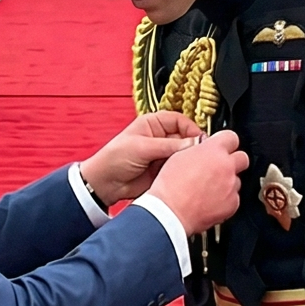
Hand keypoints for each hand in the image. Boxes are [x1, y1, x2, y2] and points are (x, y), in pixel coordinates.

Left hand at [80, 111, 204, 203]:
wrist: (105, 184)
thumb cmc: (113, 159)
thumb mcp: (142, 147)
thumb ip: (169, 145)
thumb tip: (194, 142)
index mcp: (153, 123)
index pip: (180, 121)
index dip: (191, 129)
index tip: (200, 140)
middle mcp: (160, 137)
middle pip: (185, 138)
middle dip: (191, 146)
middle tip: (198, 155)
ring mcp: (162, 154)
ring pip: (184, 155)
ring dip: (187, 160)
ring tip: (188, 166)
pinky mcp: (164, 170)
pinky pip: (179, 169)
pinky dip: (183, 171)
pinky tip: (183, 175)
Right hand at [145, 131, 247, 234]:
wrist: (170, 212)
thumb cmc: (170, 187)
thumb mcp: (179, 156)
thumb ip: (198, 149)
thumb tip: (203, 148)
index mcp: (213, 150)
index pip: (231, 137)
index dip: (226, 142)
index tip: (223, 146)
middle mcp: (226, 166)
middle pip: (242, 157)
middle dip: (233, 161)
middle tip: (220, 167)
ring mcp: (231, 185)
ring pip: (237, 179)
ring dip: (228, 182)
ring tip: (209, 188)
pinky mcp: (233, 203)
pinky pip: (234, 198)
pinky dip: (226, 199)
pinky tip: (210, 201)